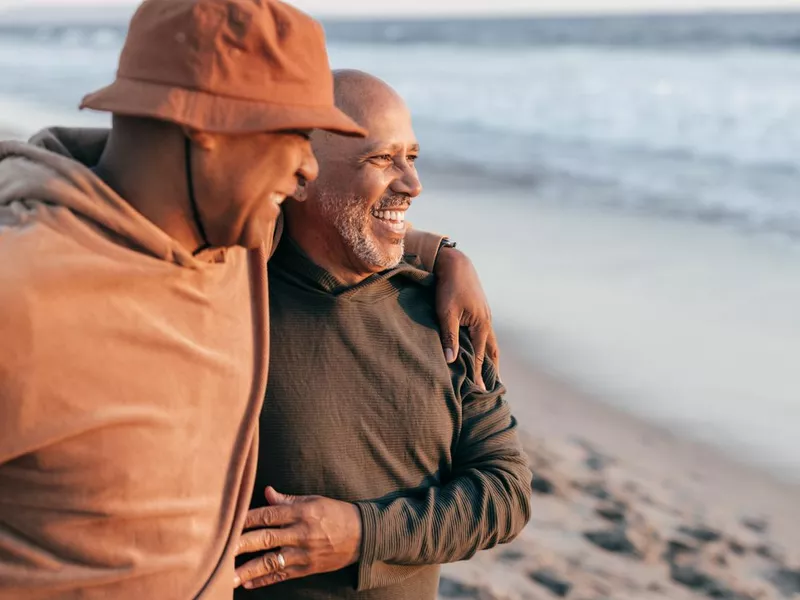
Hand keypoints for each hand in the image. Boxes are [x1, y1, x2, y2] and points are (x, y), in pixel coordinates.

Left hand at [234, 487, 361, 589]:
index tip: (227, 521)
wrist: (363, 535)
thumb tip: (267, 493)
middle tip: (220, 550)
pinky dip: (264, 580)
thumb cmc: (336, 513)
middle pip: (266, 539)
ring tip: (228, 576)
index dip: (246, 519)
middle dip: (241, 545)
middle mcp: (301, 533)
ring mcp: (304, 553)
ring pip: (271, 562)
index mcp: (302, 512)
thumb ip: (288, 500)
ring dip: (248, 570)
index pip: (268, 515)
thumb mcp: (314, 501)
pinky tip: (248, 584)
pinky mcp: (308, 568)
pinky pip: (282, 576)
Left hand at [434, 247, 498, 388]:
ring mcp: (485, 316)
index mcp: (481, 325)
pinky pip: (485, 334)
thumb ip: (449, 336)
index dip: (479, 375)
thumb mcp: (446, 313)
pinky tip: (481, 348)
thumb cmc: (448, 287)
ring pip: (490, 343)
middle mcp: (486, 323)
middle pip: (491, 352)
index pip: (480, 357)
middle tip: (493, 388)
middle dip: (491, 370)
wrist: (455, 264)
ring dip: (490, 358)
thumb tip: (451, 360)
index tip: (479, 392)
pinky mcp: (480, 311)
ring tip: (492, 372)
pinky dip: (485, 345)